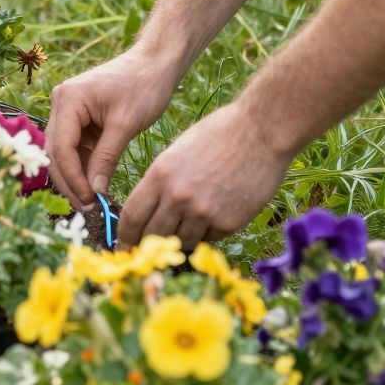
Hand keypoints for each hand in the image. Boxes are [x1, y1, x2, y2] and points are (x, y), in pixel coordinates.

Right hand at [46, 50, 179, 209]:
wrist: (155, 63)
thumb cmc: (143, 87)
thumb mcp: (125, 125)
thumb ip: (105, 159)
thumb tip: (94, 193)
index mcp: (68, 100)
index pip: (62, 148)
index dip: (73, 179)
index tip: (89, 202)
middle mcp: (61, 103)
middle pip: (56, 152)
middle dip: (71, 182)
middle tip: (88, 209)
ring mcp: (69, 110)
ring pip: (64, 153)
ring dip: (76, 177)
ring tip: (92, 202)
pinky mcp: (80, 117)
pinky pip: (76, 147)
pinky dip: (84, 167)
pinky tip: (95, 185)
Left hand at [117, 105, 288, 249]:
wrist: (261, 131)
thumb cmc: (219, 134)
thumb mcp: (179, 151)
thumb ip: (162, 181)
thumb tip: (150, 210)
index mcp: (160, 174)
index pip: (132, 215)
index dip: (124, 235)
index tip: (123, 245)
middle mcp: (178, 197)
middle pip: (153, 234)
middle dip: (148, 245)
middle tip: (148, 252)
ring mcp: (204, 212)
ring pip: (181, 241)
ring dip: (179, 239)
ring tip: (184, 232)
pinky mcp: (229, 223)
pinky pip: (209, 238)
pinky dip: (207, 233)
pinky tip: (215, 216)